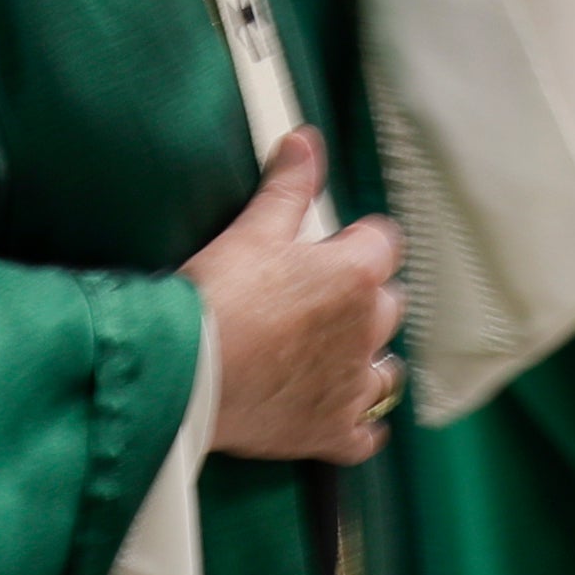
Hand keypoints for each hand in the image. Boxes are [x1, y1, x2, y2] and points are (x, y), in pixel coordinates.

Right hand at [183, 130, 405, 464]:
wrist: (185, 372)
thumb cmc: (218, 299)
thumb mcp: (253, 229)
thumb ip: (288, 186)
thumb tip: (305, 141)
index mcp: (355, 275)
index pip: (384, 244)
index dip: (356, 240)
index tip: (332, 244)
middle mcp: (366, 331)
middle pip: (389, 304)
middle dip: (364, 297)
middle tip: (319, 296)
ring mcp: (352, 387)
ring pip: (386, 370)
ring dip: (367, 358)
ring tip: (332, 353)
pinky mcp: (333, 433)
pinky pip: (367, 432)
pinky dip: (359, 423)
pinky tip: (343, 414)